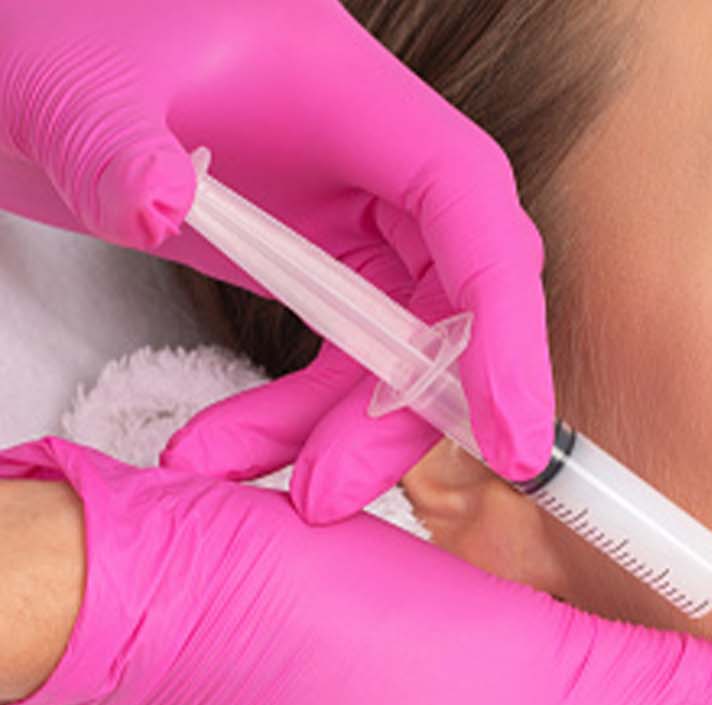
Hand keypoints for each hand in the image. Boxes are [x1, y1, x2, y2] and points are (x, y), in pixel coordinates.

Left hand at [0, 0, 550, 520]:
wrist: (29, 42)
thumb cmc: (64, 25)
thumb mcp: (69, 79)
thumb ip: (114, 143)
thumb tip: (158, 207)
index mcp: (354, 94)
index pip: (467, 205)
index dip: (503, 320)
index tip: (509, 430)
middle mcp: (373, 156)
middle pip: (450, 293)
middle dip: (408, 406)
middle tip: (335, 492)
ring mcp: (346, 207)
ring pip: (398, 342)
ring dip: (344, 431)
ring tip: (276, 494)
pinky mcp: (311, 254)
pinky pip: (338, 354)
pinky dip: (295, 418)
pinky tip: (230, 453)